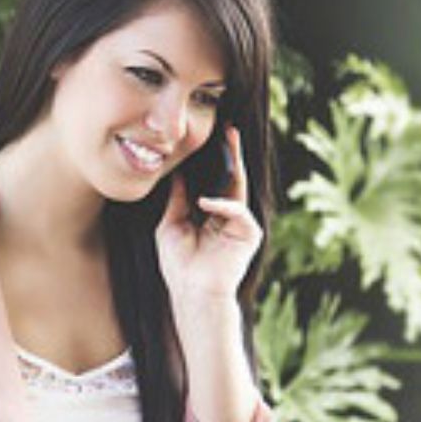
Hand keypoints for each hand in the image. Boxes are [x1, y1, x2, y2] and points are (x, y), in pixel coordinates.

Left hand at [155, 126, 262, 304]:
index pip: (215, 181)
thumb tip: (177, 174)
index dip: (213, 161)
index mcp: (211, 213)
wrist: (191, 292)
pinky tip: (205, 202)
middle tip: (228, 129)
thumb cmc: (179, 264)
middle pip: (231, 178)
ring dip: (234, 164)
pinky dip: (222, 205)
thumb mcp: (171, 225)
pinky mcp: (249, 234)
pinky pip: (238, 212)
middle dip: (231, 153)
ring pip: (239, 188)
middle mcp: (229, 215)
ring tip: (229, 142)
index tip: (208, 138)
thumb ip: (177, 200)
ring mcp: (240, 224)